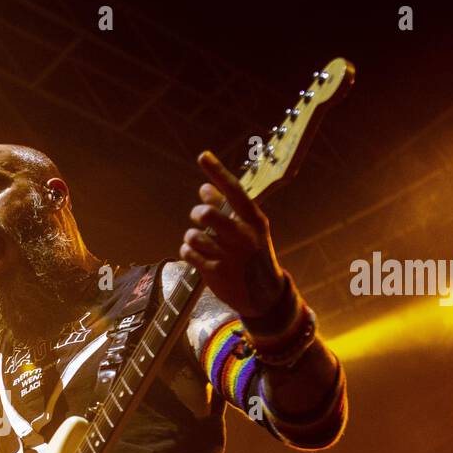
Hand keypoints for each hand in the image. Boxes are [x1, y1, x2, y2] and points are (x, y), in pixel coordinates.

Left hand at [179, 150, 286, 317]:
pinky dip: (188, 252)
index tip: (203, 156)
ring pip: (193, 235)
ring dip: (192, 238)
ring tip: (202, 243)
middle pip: (207, 214)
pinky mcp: (215, 273)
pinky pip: (188, 253)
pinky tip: (197, 255)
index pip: (234, 191)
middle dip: (198, 214)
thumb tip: (204, 187)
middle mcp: (244, 236)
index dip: (217, 172)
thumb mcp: (249, 230)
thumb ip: (227, 208)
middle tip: (201, 218)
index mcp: (254, 221)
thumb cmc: (253, 255)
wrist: (264, 296)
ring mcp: (230, 256)